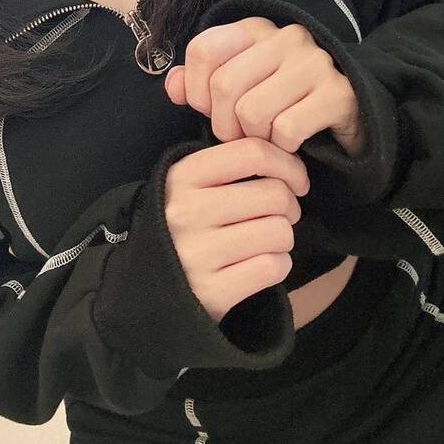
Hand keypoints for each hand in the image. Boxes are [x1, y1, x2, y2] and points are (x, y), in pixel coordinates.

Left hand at [165, 18, 362, 155]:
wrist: (348, 115)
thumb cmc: (280, 101)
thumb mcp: (236, 86)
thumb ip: (198, 83)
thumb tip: (173, 87)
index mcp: (255, 28)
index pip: (202, 50)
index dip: (195, 90)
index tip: (208, 110)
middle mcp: (286, 37)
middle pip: (224, 85)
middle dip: (223, 124)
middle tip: (237, 135)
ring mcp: (315, 63)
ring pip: (252, 112)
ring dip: (254, 137)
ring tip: (265, 137)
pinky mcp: (338, 94)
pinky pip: (286, 130)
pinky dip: (282, 148)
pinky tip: (291, 143)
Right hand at [165, 138, 307, 321]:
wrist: (148, 284)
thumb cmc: (182, 225)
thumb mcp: (189, 185)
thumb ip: (230, 165)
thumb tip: (288, 160)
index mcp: (183, 177)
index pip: (252, 153)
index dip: (287, 164)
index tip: (295, 180)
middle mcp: (188, 211)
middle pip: (275, 194)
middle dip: (289, 206)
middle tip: (277, 216)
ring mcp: (199, 253)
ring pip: (279, 232)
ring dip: (282, 238)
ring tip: (263, 241)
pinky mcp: (213, 290)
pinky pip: (274, 267)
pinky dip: (277, 265)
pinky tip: (258, 264)